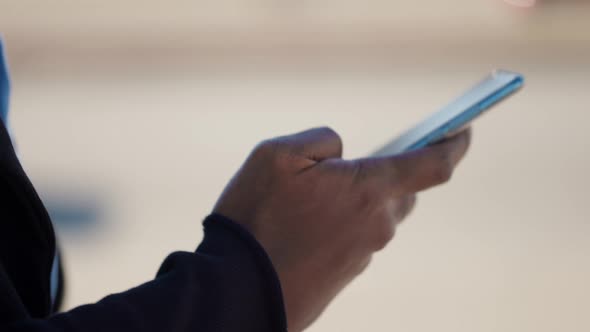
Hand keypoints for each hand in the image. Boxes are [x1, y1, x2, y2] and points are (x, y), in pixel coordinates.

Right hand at [213, 127, 470, 331]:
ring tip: (317, 196)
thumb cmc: (256, 217)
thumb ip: (322, 140)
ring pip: (376, 215)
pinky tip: (307, 225)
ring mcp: (364, 254)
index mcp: (369, 189)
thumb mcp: (277, 155)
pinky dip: (342, 225)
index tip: (465, 131)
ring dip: (358, 200)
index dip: (455, 144)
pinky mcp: (347, 275)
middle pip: (401, 191)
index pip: (434, 165)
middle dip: (387, 174)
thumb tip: (343, 152)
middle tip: (356, 165)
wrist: (237, 289)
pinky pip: (356, 238)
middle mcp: (378, 224)